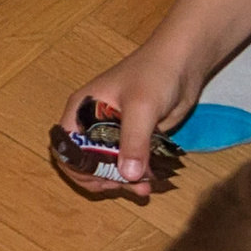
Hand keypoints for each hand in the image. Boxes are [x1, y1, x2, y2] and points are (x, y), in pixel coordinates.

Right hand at [59, 43, 201, 190]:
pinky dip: (137, 175)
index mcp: (81, 110)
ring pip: (110, 165)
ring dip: (123, 181)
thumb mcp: (141, 108)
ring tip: (144, 189)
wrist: (184, 62)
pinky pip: (130, 162)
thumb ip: (133, 142)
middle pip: (87, 161)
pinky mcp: (136, 137)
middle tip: (126, 187)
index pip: (66, 147)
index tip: (101, 180)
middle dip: (104, 178)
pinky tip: (151, 182)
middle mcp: (92, 123)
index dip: (77, 167)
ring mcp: (115, 131)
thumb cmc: (153, 76)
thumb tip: (128, 177)